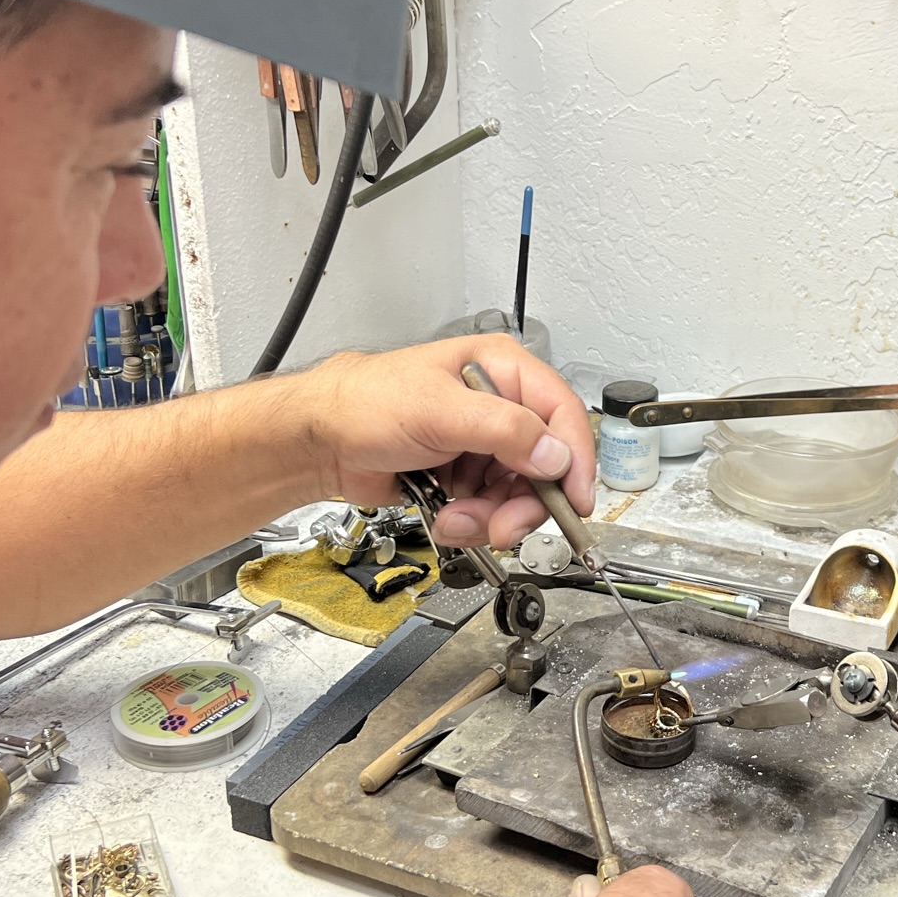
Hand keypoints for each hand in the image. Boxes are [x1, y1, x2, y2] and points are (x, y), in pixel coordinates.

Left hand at [286, 338, 594, 548]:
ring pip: (519, 493)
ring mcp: (482, 443)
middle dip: (523, 502)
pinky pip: (491, 508)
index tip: (574, 500)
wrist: (322, 442)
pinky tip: (447, 516)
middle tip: (503, 525)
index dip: (575, 459)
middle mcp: (499, 406)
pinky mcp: (466, 474)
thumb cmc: (365, 403)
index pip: (562, 413)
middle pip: (545, 464)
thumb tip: (554, 454)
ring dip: (491, 516)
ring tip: (457, 517)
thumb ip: (503, 430)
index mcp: (502, 371)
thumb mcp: (439, 410)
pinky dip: (472, 521)